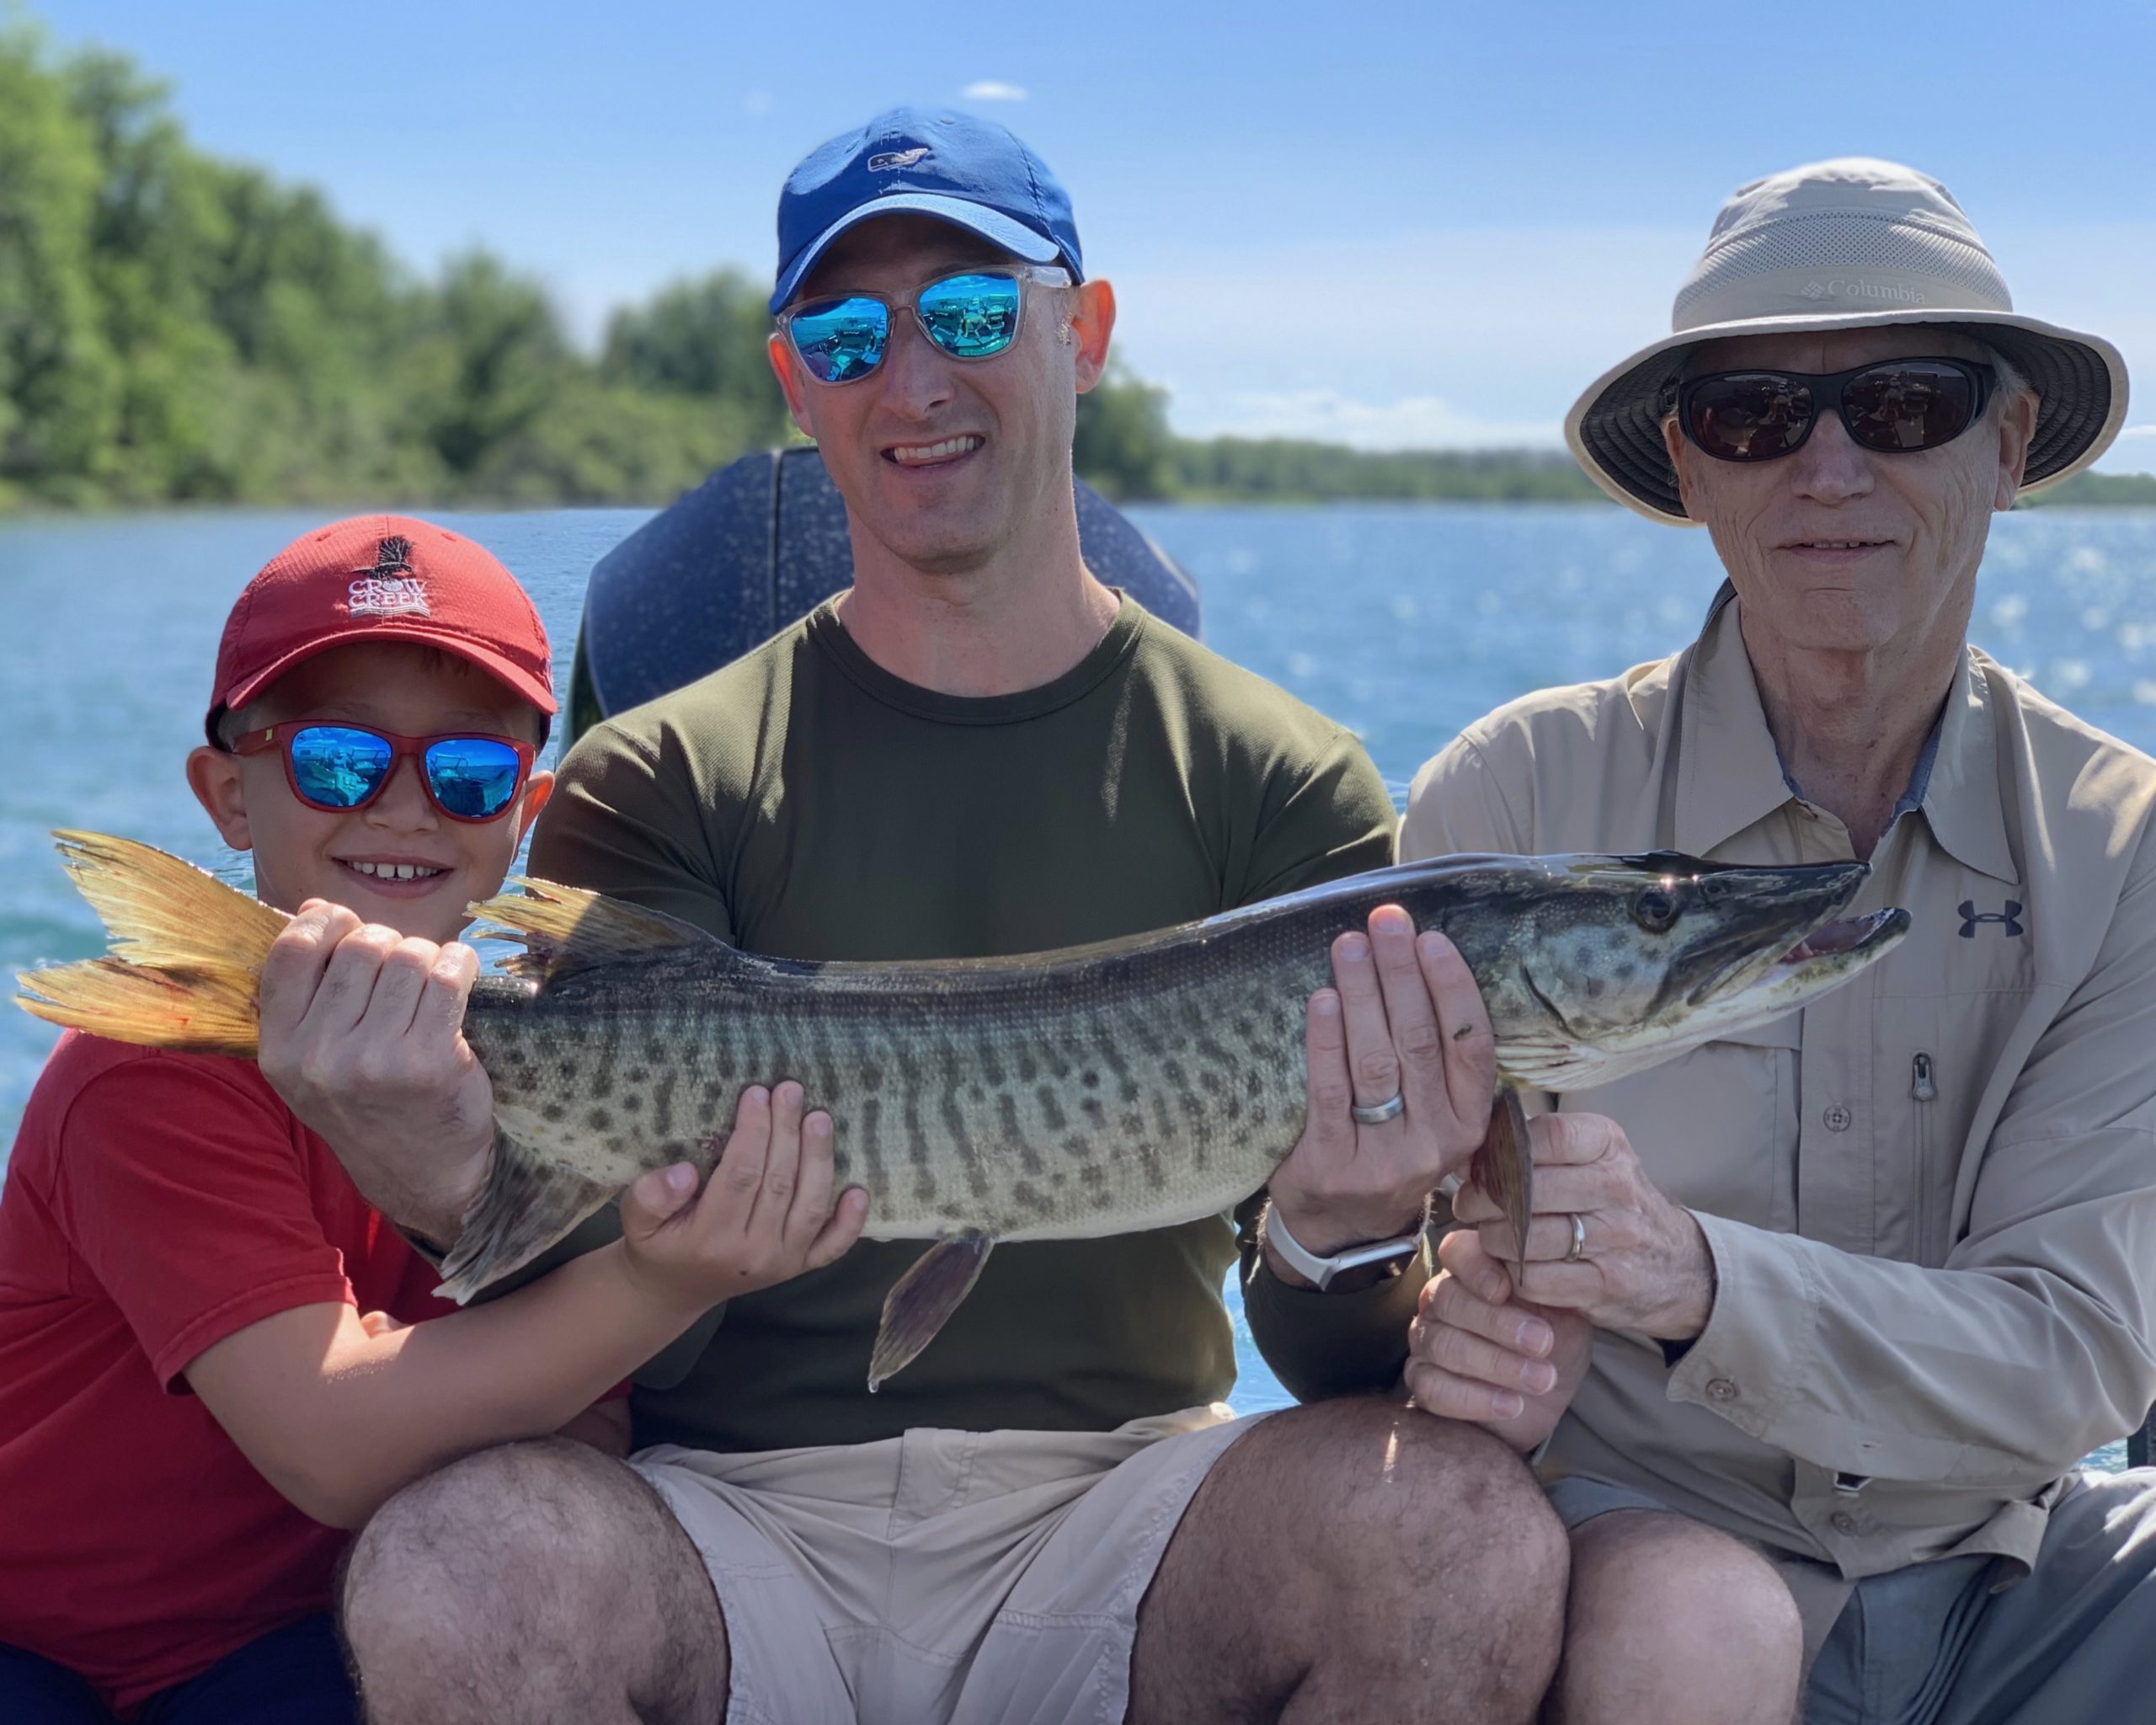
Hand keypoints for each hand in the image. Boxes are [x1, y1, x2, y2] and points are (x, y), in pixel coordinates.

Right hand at [257, 901, 494, 1244]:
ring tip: (431, 982)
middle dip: (389, 942)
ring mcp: (375, 1060)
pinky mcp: (430, 1062)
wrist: (422, 1173)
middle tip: (403, 968)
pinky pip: (448, 977)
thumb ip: (307, 991)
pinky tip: (461, 977)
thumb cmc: (369, 1102)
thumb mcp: (313, 1060)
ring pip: (408, 956)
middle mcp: (320, 1056)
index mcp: (280, 1049)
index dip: (324, 922)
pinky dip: (461, 965)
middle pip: (361, 947)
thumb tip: (316, 908)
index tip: (347, 925)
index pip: (291, 952)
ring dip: (428, 956)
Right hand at [616, 1081, 867, 1312]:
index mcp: (710, 1239)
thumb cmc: (657, 1244)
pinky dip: (850, 1221)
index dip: (752, 1132)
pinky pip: (832, 1246)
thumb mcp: (635, 1222)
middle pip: (779, 1183)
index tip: (755, 1093)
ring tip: (819, 1118)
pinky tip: (859, 1189)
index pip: (740, 1176)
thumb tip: (684, 1172)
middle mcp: (753, 1254)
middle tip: (790, 1090)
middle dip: (786, 1131)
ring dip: (819, 1158)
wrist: (674, 1291)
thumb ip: (650, 1197)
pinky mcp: (800, 1267)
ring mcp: (782, 1263)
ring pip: (810, 1205)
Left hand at [1264, 908, 1495, 1275]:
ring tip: (1349, 946)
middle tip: (1385, 922)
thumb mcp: (1434, 1118)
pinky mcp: (1332, 1163)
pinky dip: (1325, 1040)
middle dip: (1401, 975)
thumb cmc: (1390, 1149)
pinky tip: (1321, 999)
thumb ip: (1436, 1061)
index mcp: (1468, 1123)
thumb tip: (1418, 964)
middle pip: (1418, 1043)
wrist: (1344, 1231)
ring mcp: (1383, 1156)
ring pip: (1376, 1061)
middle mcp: (1435, 1141)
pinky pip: (1330, 1090)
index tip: (1431, 940)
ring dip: (1362, 995)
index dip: (1453, 989)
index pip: (1470, 1046)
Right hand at [1405, 1229, 1590, 1452]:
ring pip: (1444, 1345)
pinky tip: (1511, 1405)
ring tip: (1540, 1380)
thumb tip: (1545, 1276)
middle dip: (1498, 1324)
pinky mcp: (1422, 1380)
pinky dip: (1474, 1398)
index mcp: (1474, 1270)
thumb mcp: (1565, 1315)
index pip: (1457, 1251)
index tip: (1506, 1290)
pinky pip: (1433, 1387)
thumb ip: (1551, 1293)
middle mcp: (1441, 1298)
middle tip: (1542, 1343)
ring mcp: (1426, 1338)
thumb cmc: (1554, 1345)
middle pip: (1450, 1300)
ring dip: (1496, 1365)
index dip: (1476, 1268)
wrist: (1544, 1397)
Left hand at [1452, 1111, 1714, 1338]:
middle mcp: (1617, 1188)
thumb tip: (1471, 1151)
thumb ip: (1539, 1149)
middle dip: (1484, 1200)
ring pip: (1526, 1239)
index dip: (1503, 1152)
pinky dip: (1514, 1275)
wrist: (1679, 1265)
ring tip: (1491, 1237)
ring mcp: (1615, 1239)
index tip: (1480, 1166)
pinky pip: (1536, 1280)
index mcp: (1609, 1146)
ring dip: (1494, 1240)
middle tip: (1469, 1207)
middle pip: (1529, 1190)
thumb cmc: (1616, 1204)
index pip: (1548, 1136)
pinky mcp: (1607, 1285)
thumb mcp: (1593, 1159)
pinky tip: (1514, 1266)